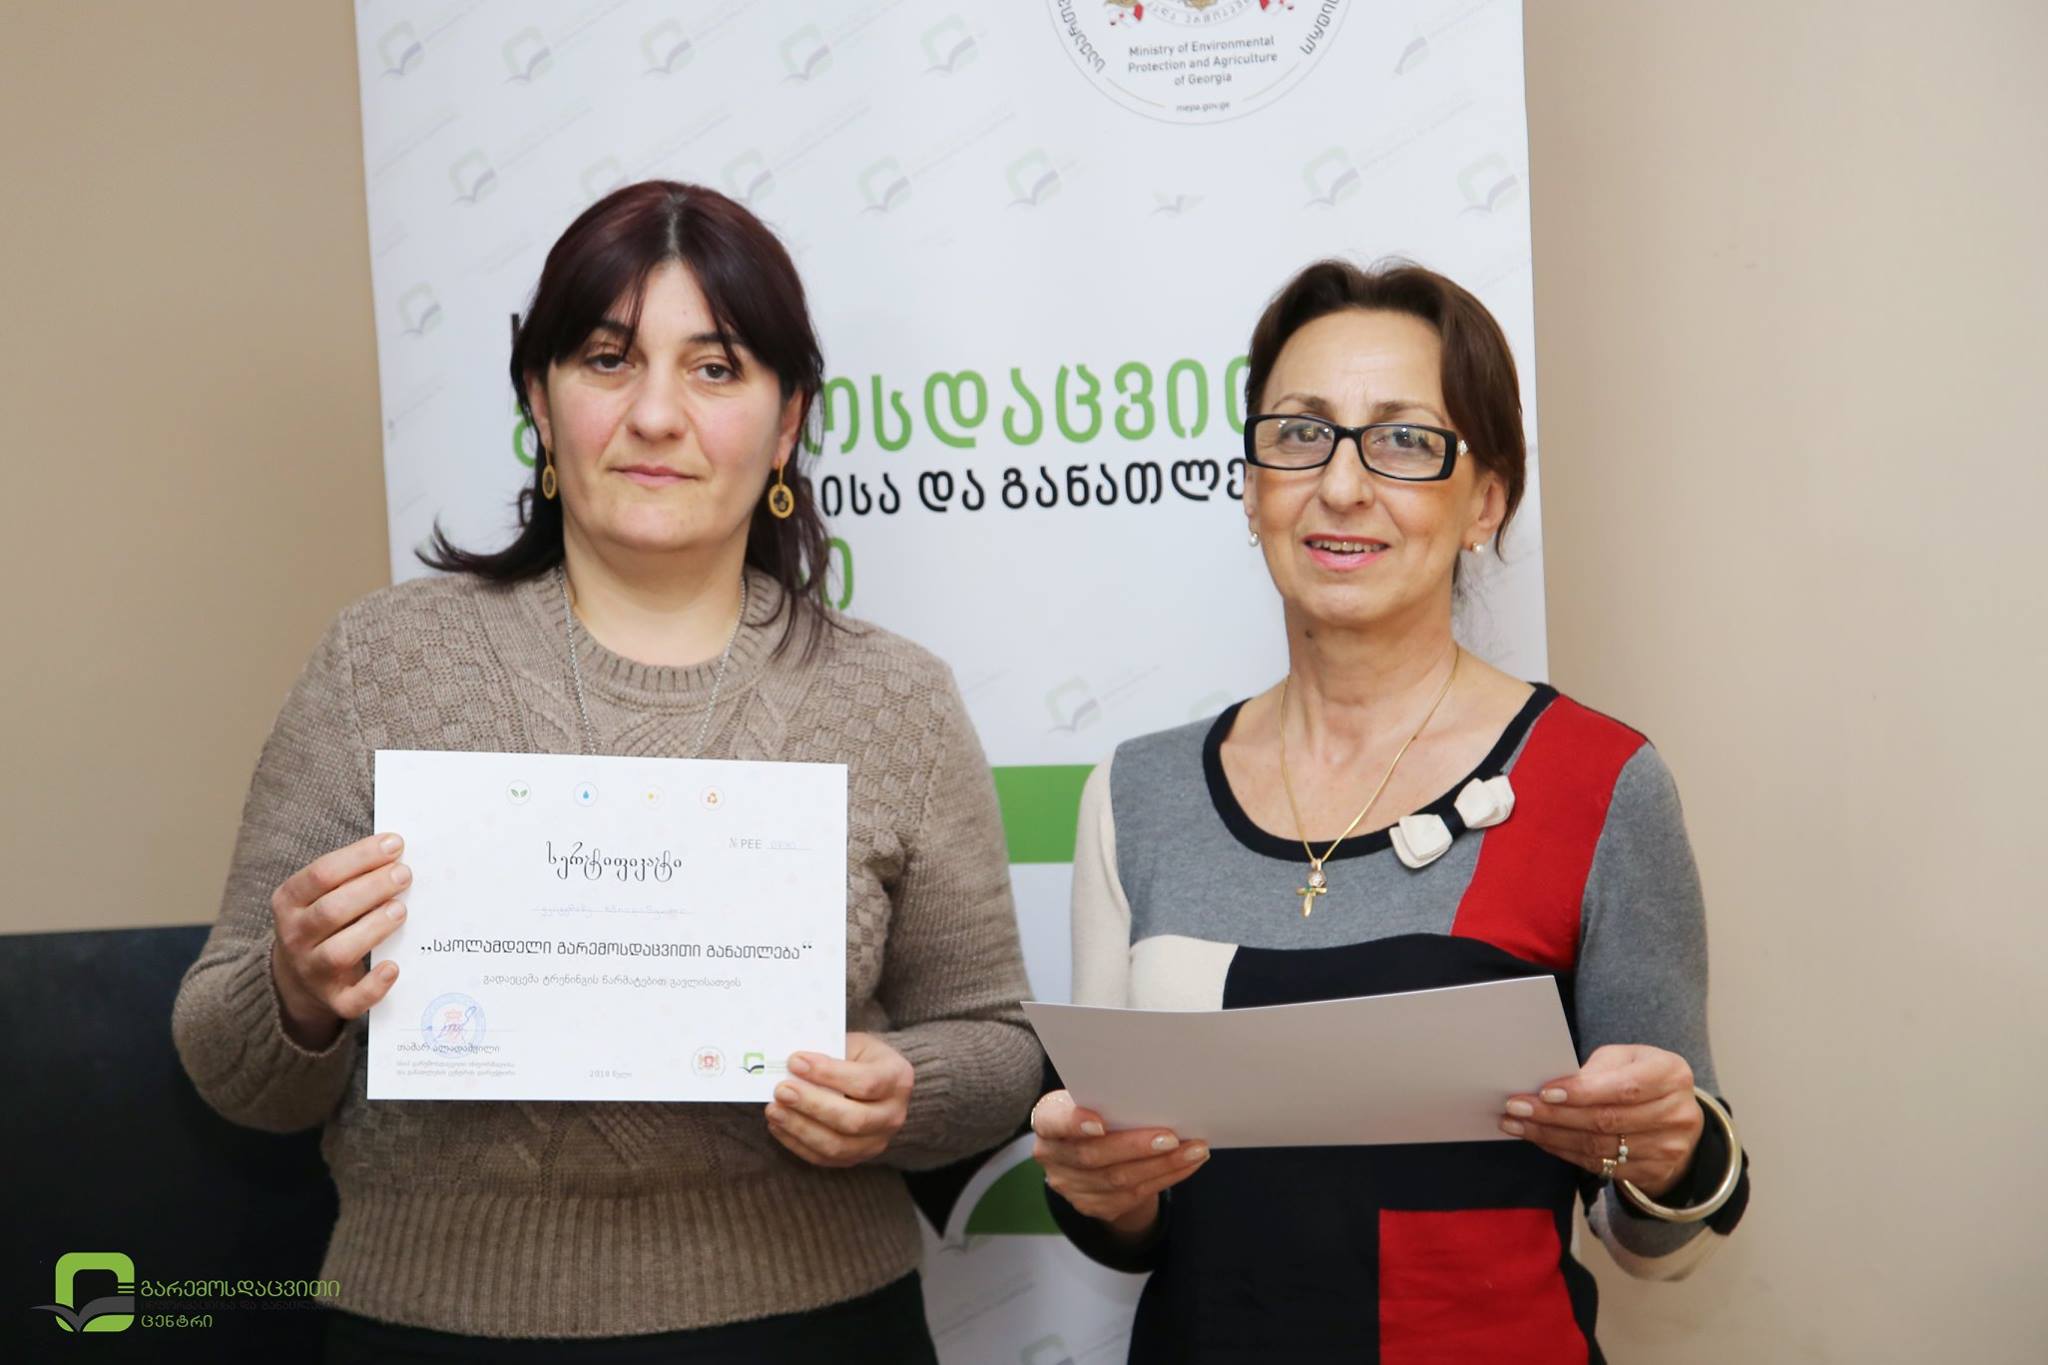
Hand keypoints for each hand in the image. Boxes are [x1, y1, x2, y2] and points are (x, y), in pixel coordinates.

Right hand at [269, 833, 412, 1048]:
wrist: (296, 977)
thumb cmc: (324, 921)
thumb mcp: (320, 894)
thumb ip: (351, 874)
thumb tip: (397, 850)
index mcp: (289, 902)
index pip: (321, 874)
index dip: (360, 857)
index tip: (394, 844)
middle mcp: (295, 937)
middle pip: (331, 911)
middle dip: (371, 889)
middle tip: (404, 874)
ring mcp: (312, 971)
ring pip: (339, 952)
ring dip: (373, 929)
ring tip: (401, 909)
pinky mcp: (334, 1000)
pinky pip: (352, 1000)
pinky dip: (374, 986)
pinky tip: (394, 967)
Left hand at [763, 1032, 913, 1167]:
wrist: (875, 1081)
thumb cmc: (859, 1058)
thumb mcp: (853, 1044)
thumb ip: (828, 1052)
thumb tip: (790, 1065)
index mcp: (898, 1078)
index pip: (865, 1082)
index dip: (828, 1074)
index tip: (795, 1061)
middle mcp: (894, 1114)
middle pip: (852, 1119)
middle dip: (812, 1105)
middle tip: (781, 1090)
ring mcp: (878, 1141)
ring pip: (837, 1145)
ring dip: (800, 1128)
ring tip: (774, 1110)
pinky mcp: (857, 1157)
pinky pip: (824, 1158)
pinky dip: (797, 1143)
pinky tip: (779, 1126)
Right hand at [1030, 1089, 1208, 1235]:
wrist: (1086, 1150)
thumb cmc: (1094, 1109)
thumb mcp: (1089, 1097)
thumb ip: (1107, 1099)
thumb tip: (1153, 1093)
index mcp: (1047, 1120)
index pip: (1053, 1121)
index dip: (1073, 1122)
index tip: (1099, 1122)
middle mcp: (1052, 1157)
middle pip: (1093, 1156)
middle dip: (1136, 1147)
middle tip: (1171, 1137)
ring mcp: (1071, 1187)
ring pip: (1119, 1180)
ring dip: (1162, 1165)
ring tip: (1194, 1150)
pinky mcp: (1094, 1205)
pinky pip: (1134, 1196)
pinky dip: (1166, 1177)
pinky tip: (1188, 1164)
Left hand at [1501, 1043, 1703, 1196]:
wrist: (1675, 1116)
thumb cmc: (1640, 1077)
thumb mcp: (1626, 1059)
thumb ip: (1597, 1069)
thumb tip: (1552, 1086)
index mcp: (1672, 1075)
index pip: (1624, 1087)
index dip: (1583, 1092)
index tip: (1544, 1092)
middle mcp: (1677, 1114)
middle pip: (1607, 1120)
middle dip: (1554, 1115)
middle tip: (1516, 1108)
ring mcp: (1668, 1148)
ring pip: (1598, 1146)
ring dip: (1551, 1137)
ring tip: (1517, 1125)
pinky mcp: (1654, 1172)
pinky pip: (1599, 1165)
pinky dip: (1564, 1151)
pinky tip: (1540, 1140)